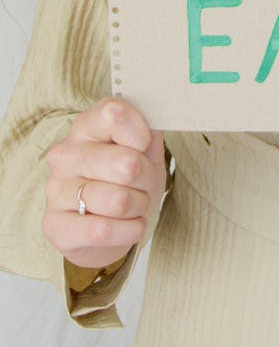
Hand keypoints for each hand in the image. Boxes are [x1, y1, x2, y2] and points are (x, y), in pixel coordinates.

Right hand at [43, 97, 165, 270]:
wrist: (105, 228)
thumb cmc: (126, 182)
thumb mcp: (146, 153)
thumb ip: (150, 134)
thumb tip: (156, 123)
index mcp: (86, 125)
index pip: (115, 114)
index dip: (141, 134)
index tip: (144, 146)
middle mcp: (65, 154)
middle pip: (127, 164)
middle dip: (146, 180)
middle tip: (142, 185)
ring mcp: (56, 189)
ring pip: (119, 201)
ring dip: (138, 208)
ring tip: (132, 206)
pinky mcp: (55, 226)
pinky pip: (103, 230)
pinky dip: (128, 231)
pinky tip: (126, 227)